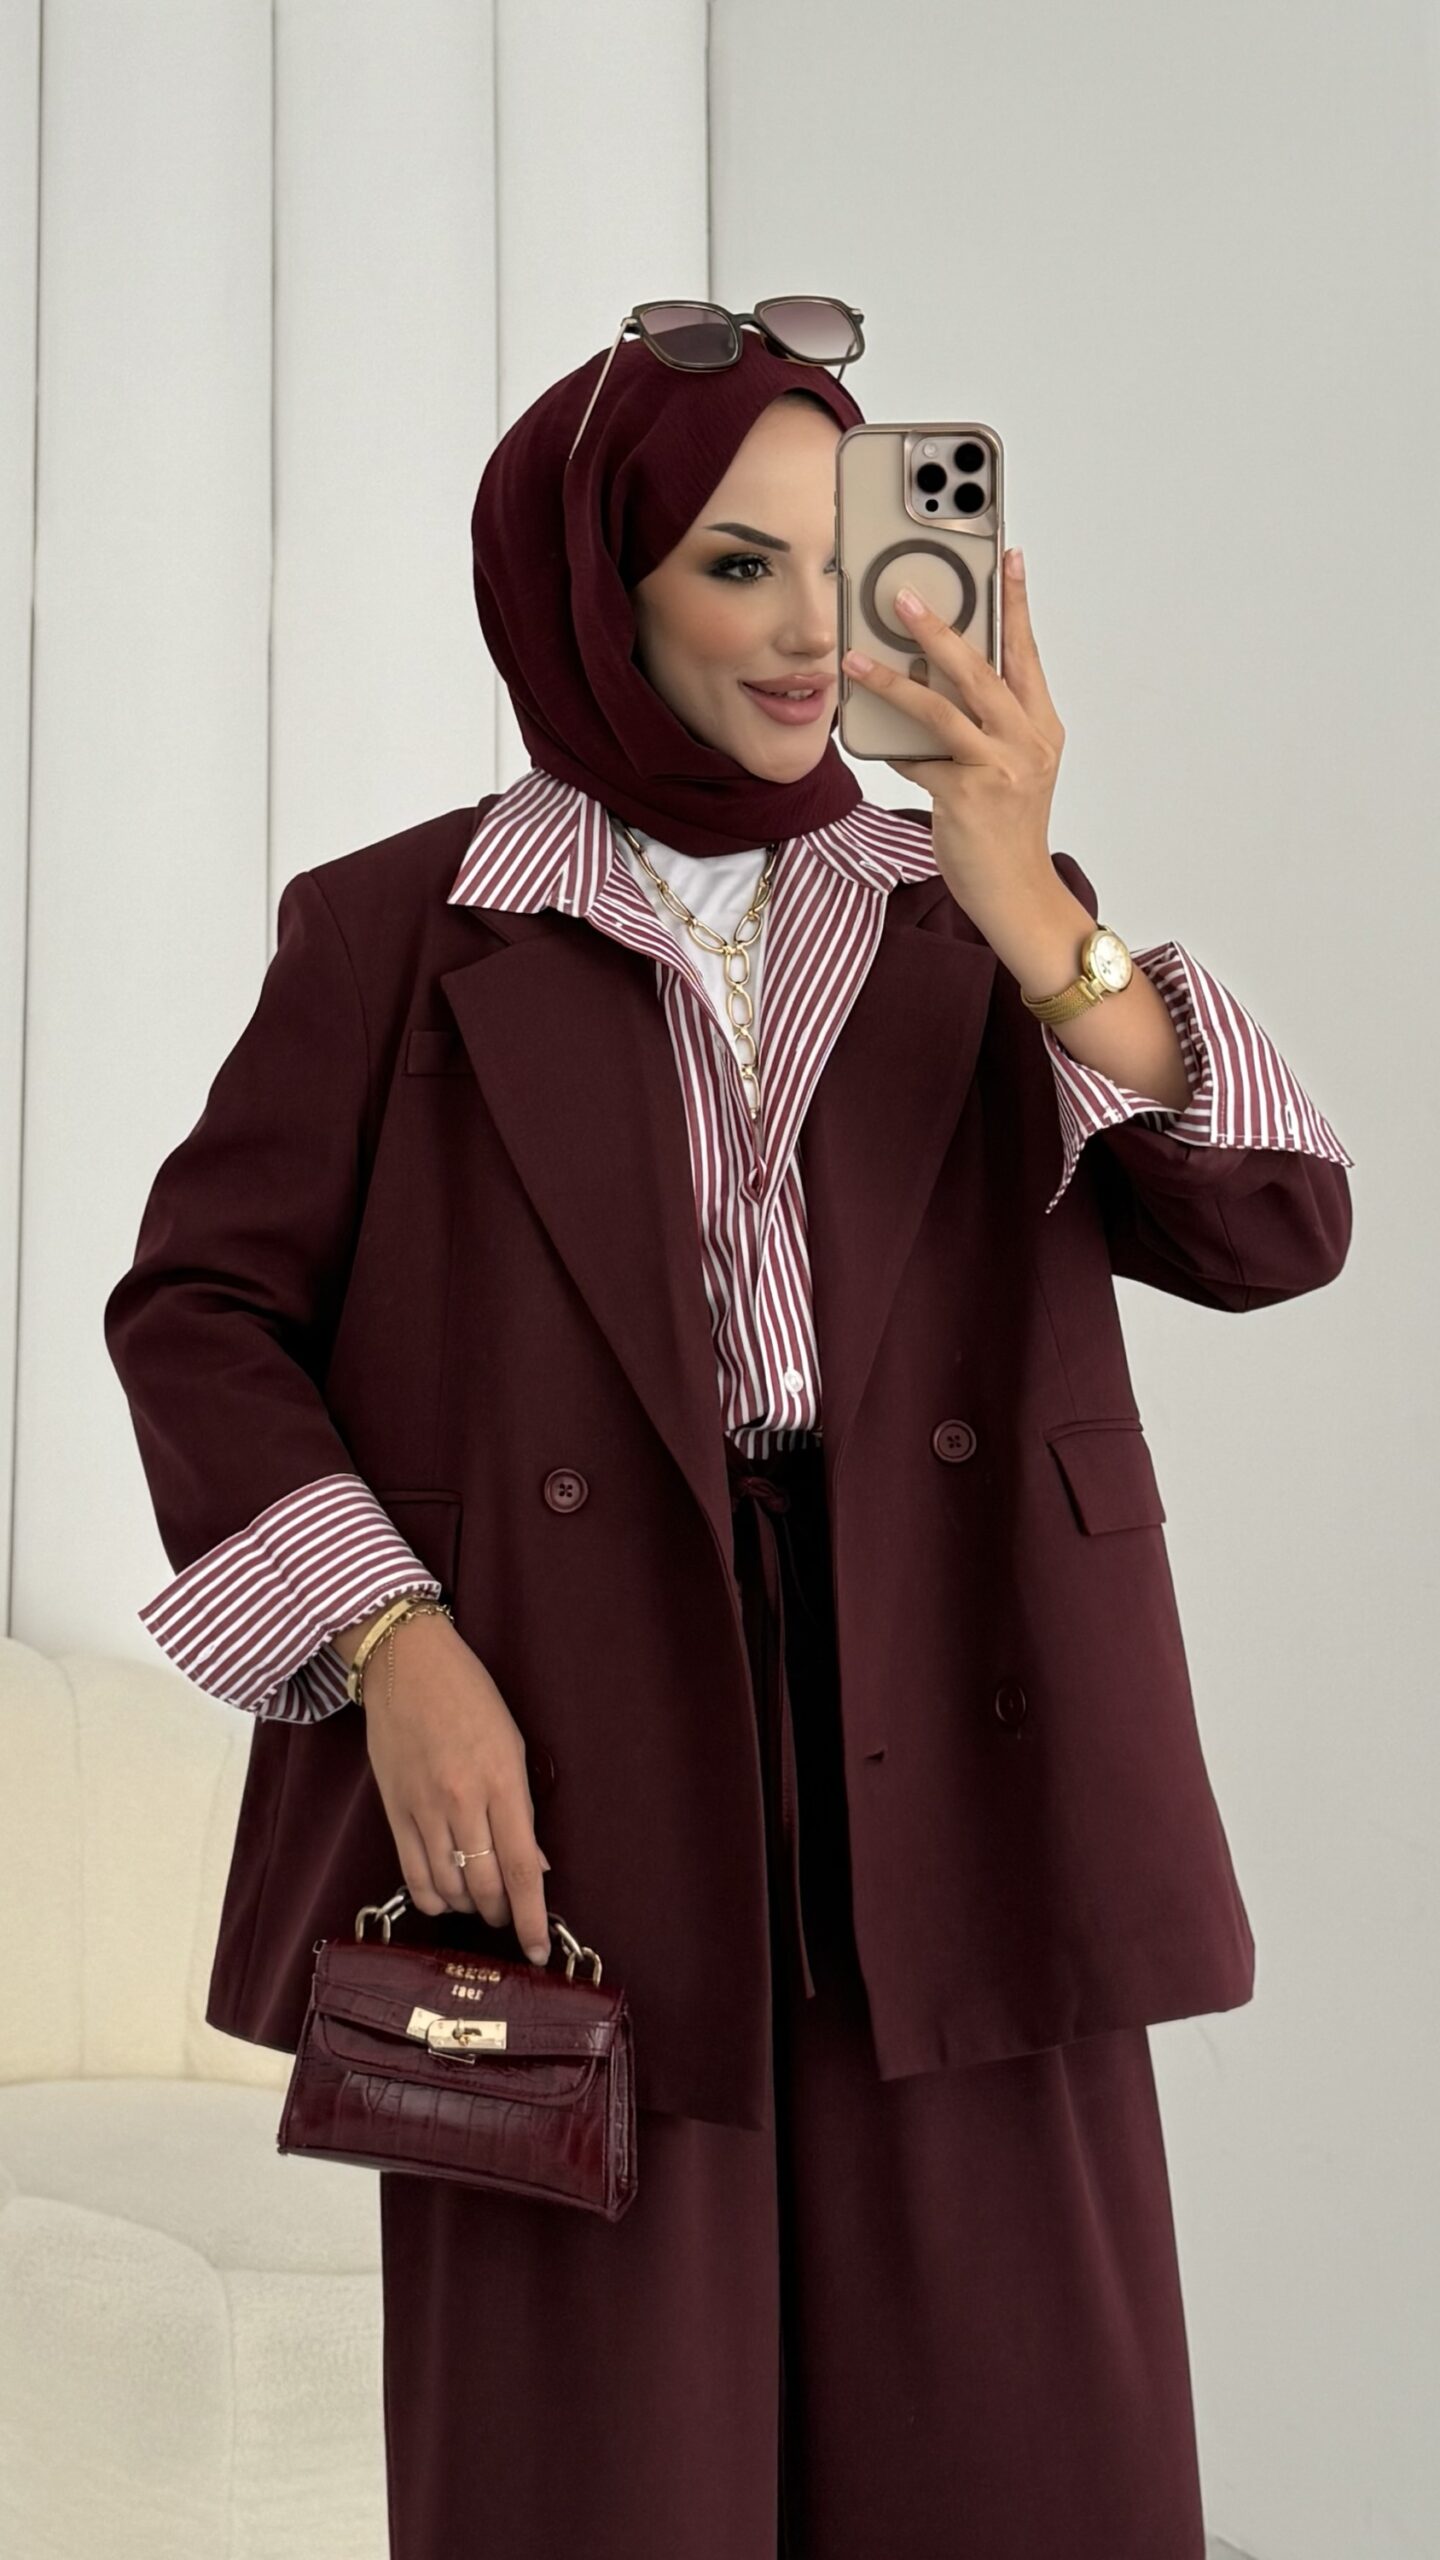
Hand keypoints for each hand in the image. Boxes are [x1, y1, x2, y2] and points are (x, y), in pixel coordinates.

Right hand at [360, 1611, 553, 1964]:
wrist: (406, 1663)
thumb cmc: (470, 1697)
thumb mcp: (512, 1744)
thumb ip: (522, 1810)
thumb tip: (535, 1866)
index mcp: (501, 1780)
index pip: (521, 1868)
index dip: (532, 1917)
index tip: (540, 1947)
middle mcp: (461, 1800)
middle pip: (484, 1886)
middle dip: (501, 1915)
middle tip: (509, 1918)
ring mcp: (423, 1808)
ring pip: (448, 1887)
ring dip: (469, 1907)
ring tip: (480, 1904)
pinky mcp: (393, 1810)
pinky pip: (412, 1874)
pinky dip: (433, 1898)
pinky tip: (446, 1897)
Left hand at [841, 549, 1065, 939]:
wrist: (1017, 893)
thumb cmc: (1007, 829)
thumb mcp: (1010, 767)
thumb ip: (984, 724)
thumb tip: (930, 680)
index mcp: (1042, 727)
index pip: (1026, 653)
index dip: (1016, 605)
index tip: (1010, 559)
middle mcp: (1027, 742)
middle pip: (980, 670)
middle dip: (938, 628)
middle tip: (902, 596)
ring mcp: (999, 770)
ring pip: (940, 709)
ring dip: (893, 681)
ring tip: (857, 659)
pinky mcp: (966, 797)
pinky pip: (917, 759)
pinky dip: (889, 745)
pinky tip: (863, 732)